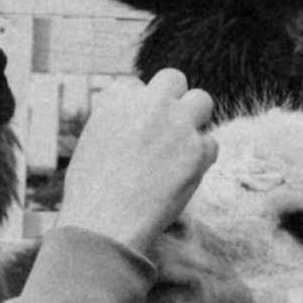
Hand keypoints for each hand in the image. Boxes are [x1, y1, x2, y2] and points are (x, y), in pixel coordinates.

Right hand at [58, 66, 218, 257]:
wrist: (105, 223)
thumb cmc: (91, 193)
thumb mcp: (93, 144)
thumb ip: (117, 124)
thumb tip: (135, 123)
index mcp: (118, 98)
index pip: (138, 86)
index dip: (140, 109)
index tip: (138, 131)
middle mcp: (150, 102)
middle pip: (174, 79)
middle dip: (174, 99)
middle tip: (168, 128)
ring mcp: (177, 123)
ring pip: (202, 100)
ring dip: (195, 119)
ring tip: (182, 147)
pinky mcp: (198, 150)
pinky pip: (211, 144)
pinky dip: (201, 158)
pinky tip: (183, 177)